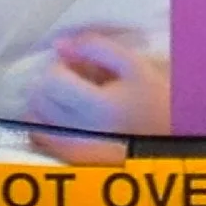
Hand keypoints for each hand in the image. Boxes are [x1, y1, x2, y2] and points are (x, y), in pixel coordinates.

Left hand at [22, 26, 169, 159]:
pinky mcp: (69, 160)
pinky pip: (40, 138)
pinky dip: (44, 123)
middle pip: (38, 98)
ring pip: (34, 118)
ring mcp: (72, 149)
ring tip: (70, 97)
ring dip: (44, 101)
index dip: (60, 64)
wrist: (170, 141)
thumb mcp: (133, 64)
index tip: (77, 64)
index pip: (52, 79)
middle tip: (74, 78)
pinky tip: (64, 116)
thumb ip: (96, 48)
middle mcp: (79, 131)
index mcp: (98, 106)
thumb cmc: (155, 98)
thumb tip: (59, 44)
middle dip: (50, 82)